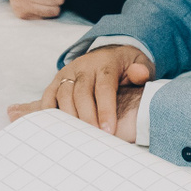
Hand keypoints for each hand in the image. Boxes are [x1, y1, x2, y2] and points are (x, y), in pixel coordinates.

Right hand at [8, 44, 153, 138]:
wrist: (109, 52)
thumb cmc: (127, 66)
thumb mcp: (140, 63)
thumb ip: (141, 71)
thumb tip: (139, 74)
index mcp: (105, 63)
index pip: (104, 87)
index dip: (106, 110)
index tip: (109, 131)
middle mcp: (84, 67)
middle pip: (82, 93)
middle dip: (87, 118)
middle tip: (93, 139)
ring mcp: (68, 73)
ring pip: (63, 95)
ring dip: (68, 118)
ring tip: (76, 137)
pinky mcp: (57, 80)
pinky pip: (49, 96)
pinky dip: (48, 112)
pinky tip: (54, 129)